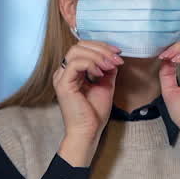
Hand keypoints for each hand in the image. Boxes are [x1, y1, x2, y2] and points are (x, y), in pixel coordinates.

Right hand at [53, 41, 121, 164]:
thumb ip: (107, 70)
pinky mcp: (63, 83)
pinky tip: (100, 73)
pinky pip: (76, 63)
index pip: (83, 48)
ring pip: (76, 51)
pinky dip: (91, 64)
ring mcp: (61, 77)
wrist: (88, 132)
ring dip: (98, 55)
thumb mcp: (105, 85)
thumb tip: (112, 57)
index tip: (117, 53)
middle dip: (101, 48)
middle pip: (79, 46)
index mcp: (72, 72)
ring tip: (110, 65)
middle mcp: (64, 72)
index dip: (101, 47)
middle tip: (116, 58)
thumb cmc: (94, 114)